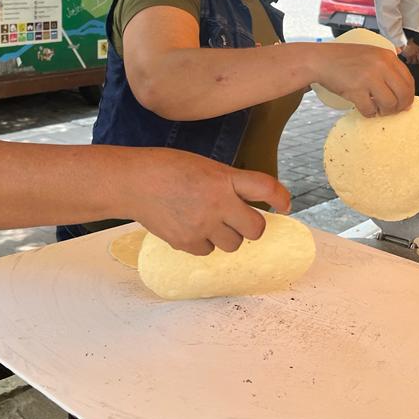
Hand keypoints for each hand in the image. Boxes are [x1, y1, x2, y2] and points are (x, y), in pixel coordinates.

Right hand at [127, 149, 290, 255]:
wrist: (133, 183)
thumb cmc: (166, 168)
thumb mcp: (204, 166)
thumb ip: (227, 183)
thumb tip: (245, 204)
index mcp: (223, 179)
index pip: (265, 189)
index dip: (281, 199)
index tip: (285, 205)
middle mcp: (217, 204)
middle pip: (255, 229)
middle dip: (252, 226)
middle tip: (240, 219)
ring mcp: (202, 226)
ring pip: (233, 245)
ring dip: (228, 236)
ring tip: (209, 222)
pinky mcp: (186, 242)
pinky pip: (208, 251)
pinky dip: (204, 243)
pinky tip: (190, 227)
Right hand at [314, 44, 414, 117]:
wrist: (320, 59)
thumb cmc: (342, 58)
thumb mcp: (370, 55)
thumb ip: (386, 67)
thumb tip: (401, 92)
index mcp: (387, 56)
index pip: (409, 80)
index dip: (408, 95)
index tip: (404, 102)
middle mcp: (381, 65)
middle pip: (403, 94)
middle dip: (400, 107)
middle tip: (393, 110)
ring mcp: (369, 78)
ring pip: (389, 104)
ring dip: (384, 111)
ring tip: (377, 109)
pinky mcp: (356, 90)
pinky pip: (370, 110)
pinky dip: (369, 113)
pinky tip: (365, 109)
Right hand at [399, 39, 418, 64]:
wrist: (402, 43)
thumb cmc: (406, 42)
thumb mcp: (411, 41)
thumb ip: (412, 41)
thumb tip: (412, 39)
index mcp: (418, 48)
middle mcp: (416, 52)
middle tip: (417, 61)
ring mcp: (413, 55)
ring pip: (415, 61)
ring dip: (413, 62)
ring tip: (411, 62)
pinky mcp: (409, 57)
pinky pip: (409, 61)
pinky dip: (408, 62)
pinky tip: (407, 61)